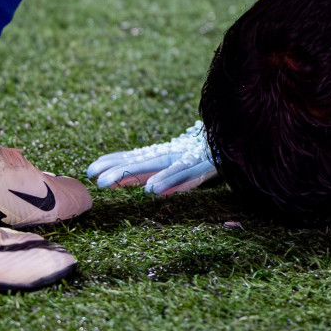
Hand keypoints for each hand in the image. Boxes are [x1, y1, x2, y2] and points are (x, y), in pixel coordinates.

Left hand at [85, 121, 214, 194]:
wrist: (240, 141)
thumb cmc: (211, 156)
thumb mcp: (184, 165)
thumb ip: (165, 176)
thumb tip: (142, 186)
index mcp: (169, 153)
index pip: (137, 157)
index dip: (115, 161)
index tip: (90, 169)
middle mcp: (176, 153)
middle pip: (144, 161)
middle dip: (120, 169)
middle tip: (96, 178)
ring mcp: (191, 158)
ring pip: (160, 166)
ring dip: (138, 175)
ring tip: (109, 183)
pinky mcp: (207, 165)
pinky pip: (186, 175)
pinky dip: (169, 181)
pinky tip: (154, 190)